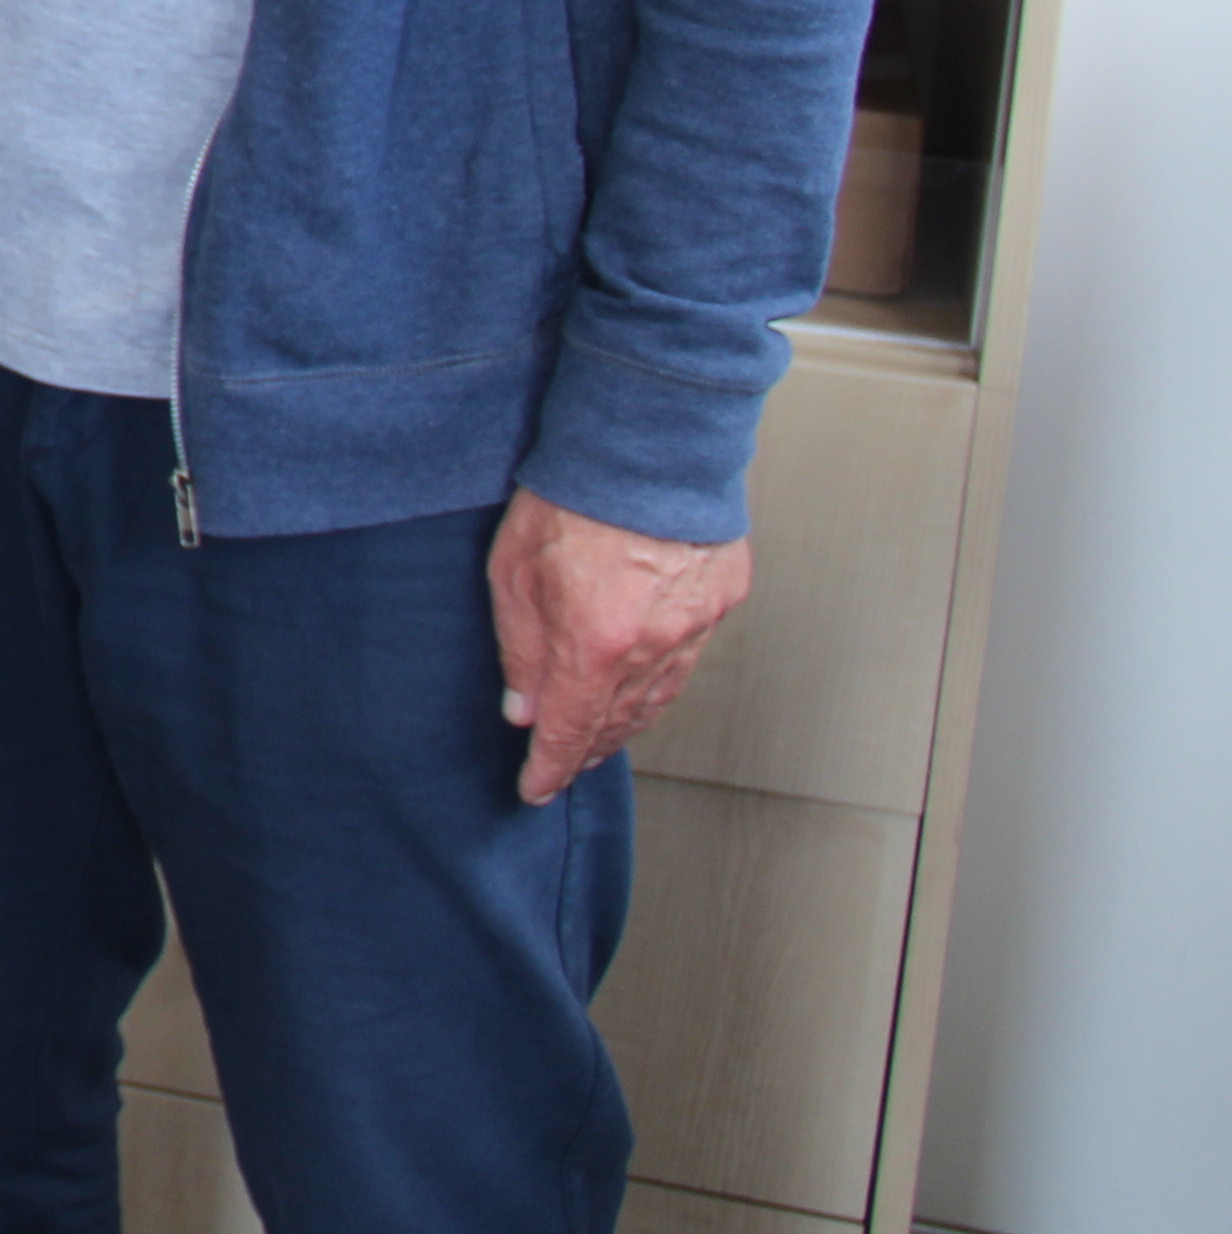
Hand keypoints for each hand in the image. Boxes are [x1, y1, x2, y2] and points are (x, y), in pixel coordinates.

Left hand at [488, 487, 749, 805]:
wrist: (645, 444)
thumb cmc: (571, 494)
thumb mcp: (513, 572)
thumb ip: (519, 649)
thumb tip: (523, 709)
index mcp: (595, 643)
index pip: (570, 730)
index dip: (550, 767)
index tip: (535, 789)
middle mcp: (653, 647)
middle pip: (618, 722)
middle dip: (586, 750)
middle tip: (563, 767)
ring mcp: (694, 626)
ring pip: (658, 699)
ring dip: (624, 725)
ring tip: (599, 738)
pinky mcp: (720, 600)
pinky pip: (686, 660)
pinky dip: (659, 684)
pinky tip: (642, 689)